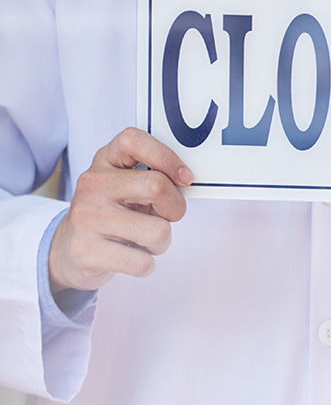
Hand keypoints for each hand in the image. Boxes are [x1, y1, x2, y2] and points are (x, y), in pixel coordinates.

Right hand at [49, 128, 191, 292]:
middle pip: (156, 186)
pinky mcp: (86, 251)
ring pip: (158, 232)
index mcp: (105, 161)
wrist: (70, 249)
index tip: (184, 178)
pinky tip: (129, 255)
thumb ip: (154, 175)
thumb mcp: (128, 185)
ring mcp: (87, 217)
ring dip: (161, 242)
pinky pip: (143, 263)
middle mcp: (92, 184)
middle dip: (176, 208)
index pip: (133, 140)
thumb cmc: (114, 214)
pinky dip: (146, 264)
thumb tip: (186, 179)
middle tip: (167, 216)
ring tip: (143, 239)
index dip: (167, 157)